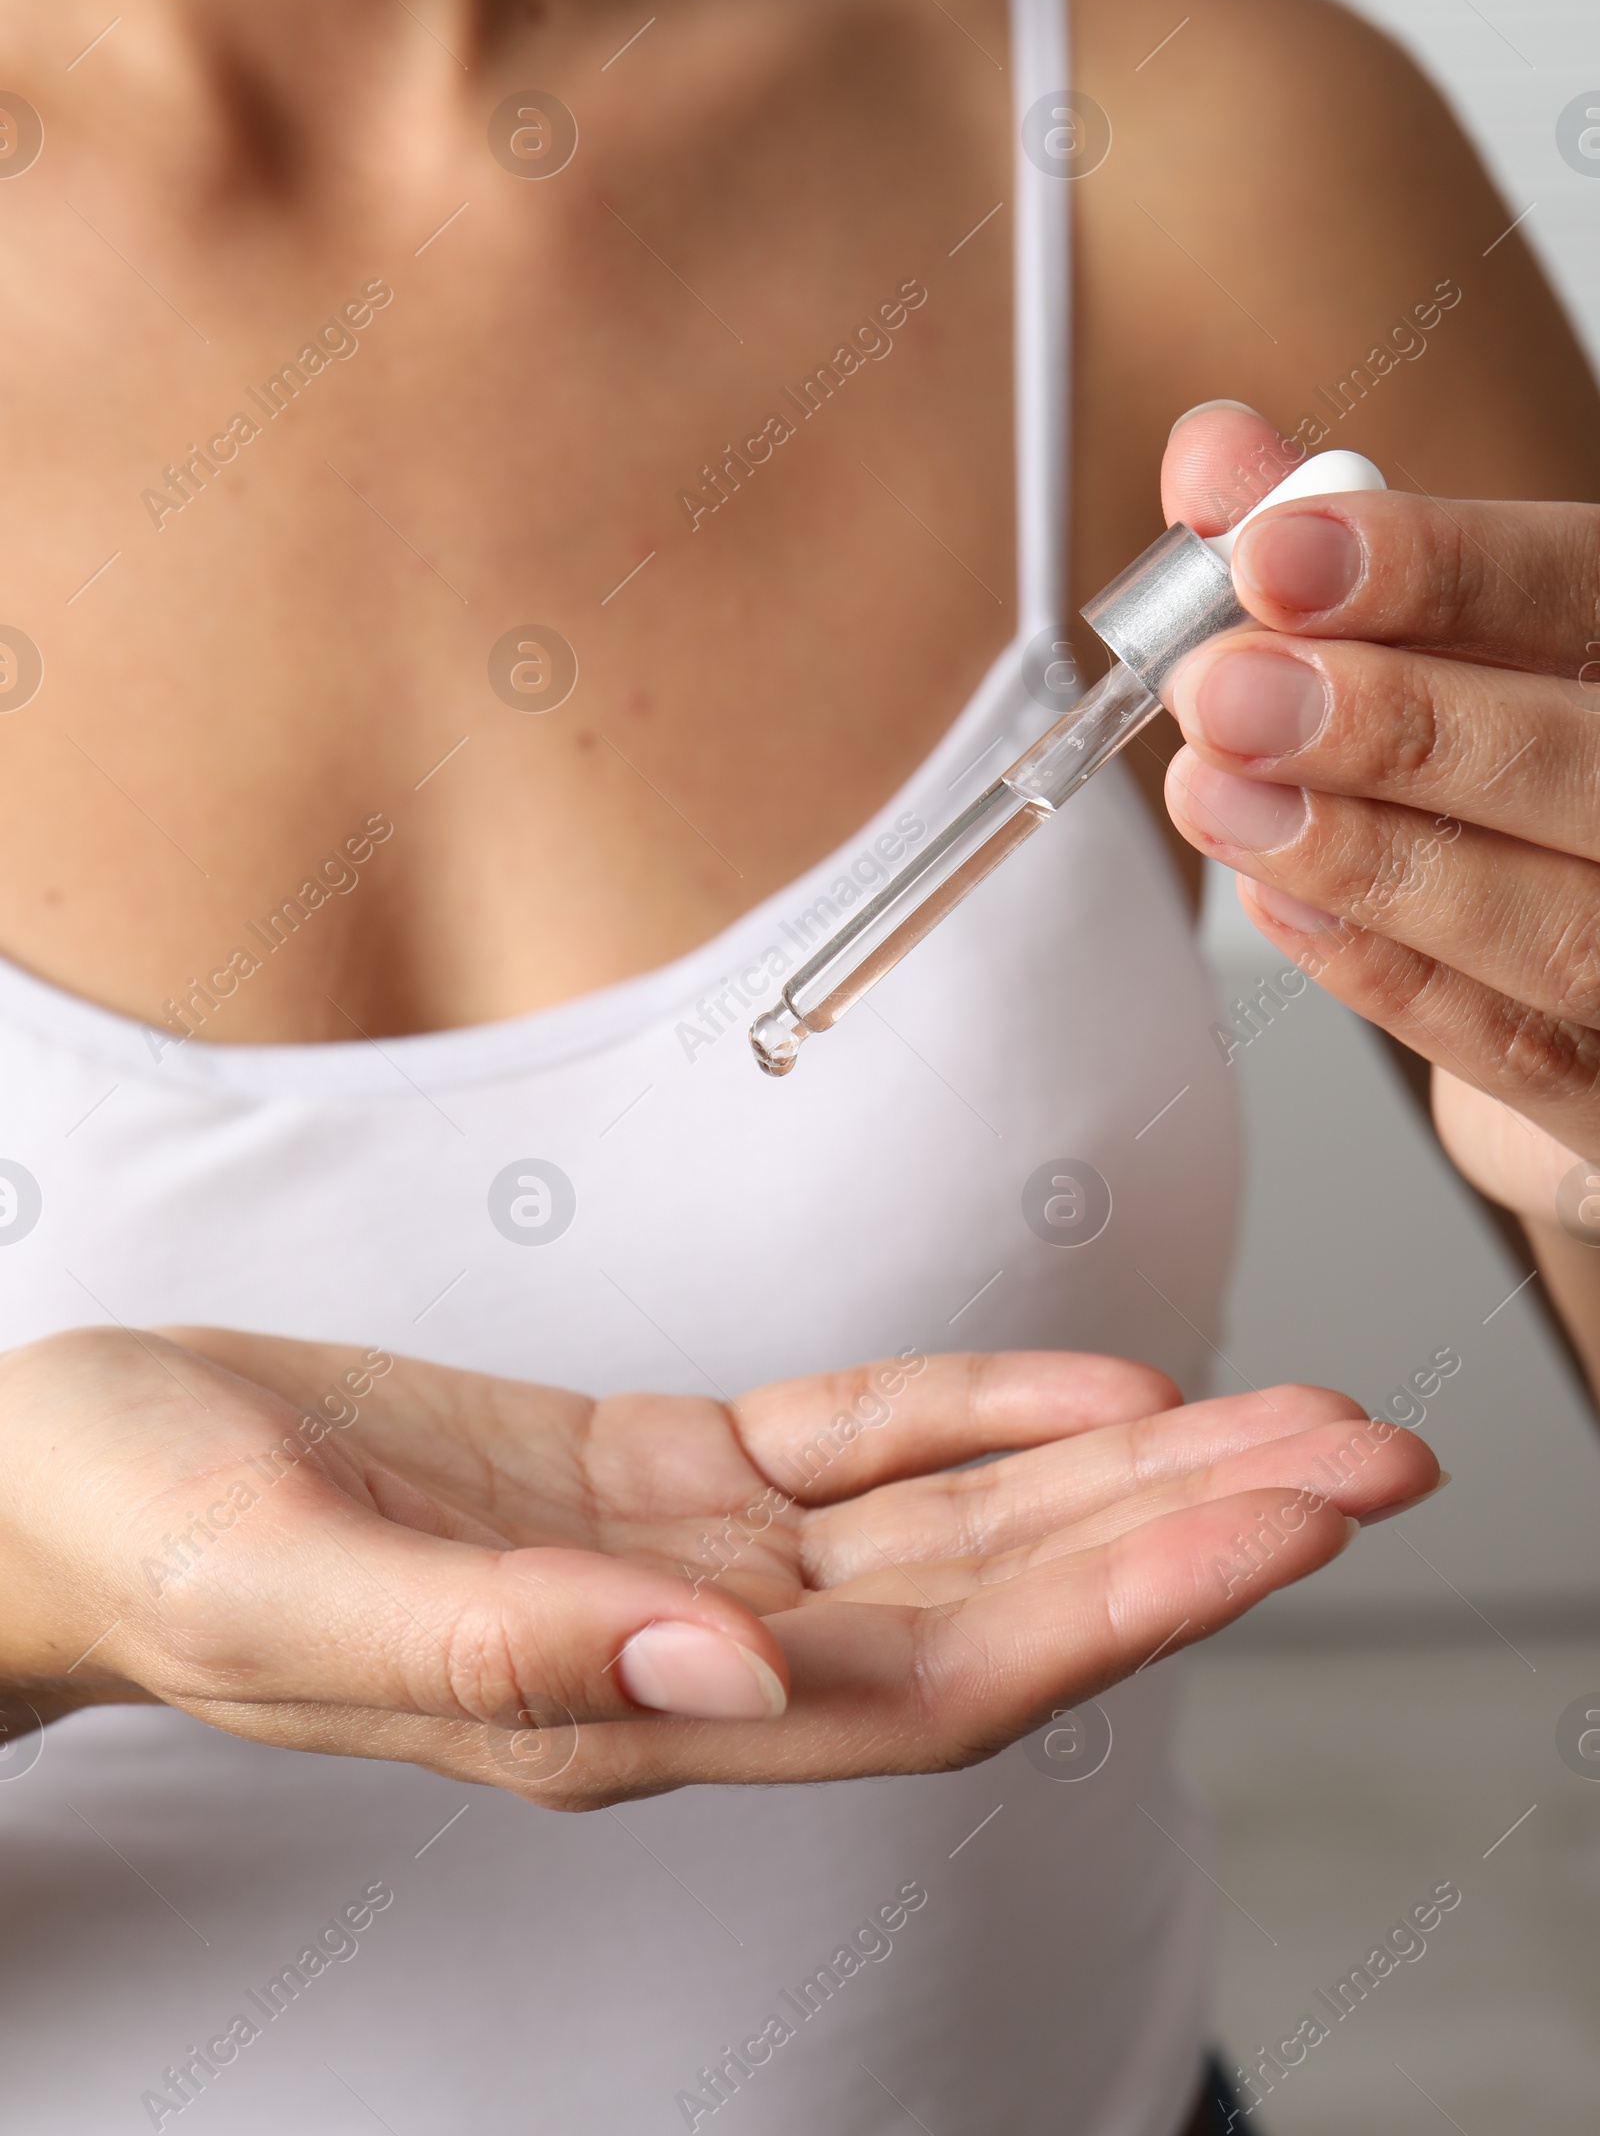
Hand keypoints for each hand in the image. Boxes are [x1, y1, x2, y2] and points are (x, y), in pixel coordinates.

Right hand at [0, 1323, 1436, 1805]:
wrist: (73, 1477)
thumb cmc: (152, 1534)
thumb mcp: (288, 1587)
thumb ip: (508, 1651)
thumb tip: (727, 1676)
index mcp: (621, 1714)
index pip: (934, 1677)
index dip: (1120, 1604)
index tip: (1276, 1524)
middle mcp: (692, 1652)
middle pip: (995, 1602)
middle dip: (1191, 1532)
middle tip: (1369, 1454)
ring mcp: (684, 1559)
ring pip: (956, 1516)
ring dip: (1127, 1465)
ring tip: (1291, 1417)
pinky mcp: (656, 1468)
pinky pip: (852, 1440)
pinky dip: (977, 1405)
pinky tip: (1087, 1383)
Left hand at [1161, 402, 1599, 1239]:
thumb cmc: (1532, 793)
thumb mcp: (1456, 649)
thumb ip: (1340, 551)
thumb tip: (1212, 456)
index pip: (1590, 592)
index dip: (1440, 569)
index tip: (1274, 551)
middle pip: (1589, 765)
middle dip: (1395, 722)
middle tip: (1224, 687)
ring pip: (1558, 926)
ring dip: (1370, 857)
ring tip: (1219, 793)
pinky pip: (1511, 1049)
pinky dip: (1380, 972)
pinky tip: (1272, 898)